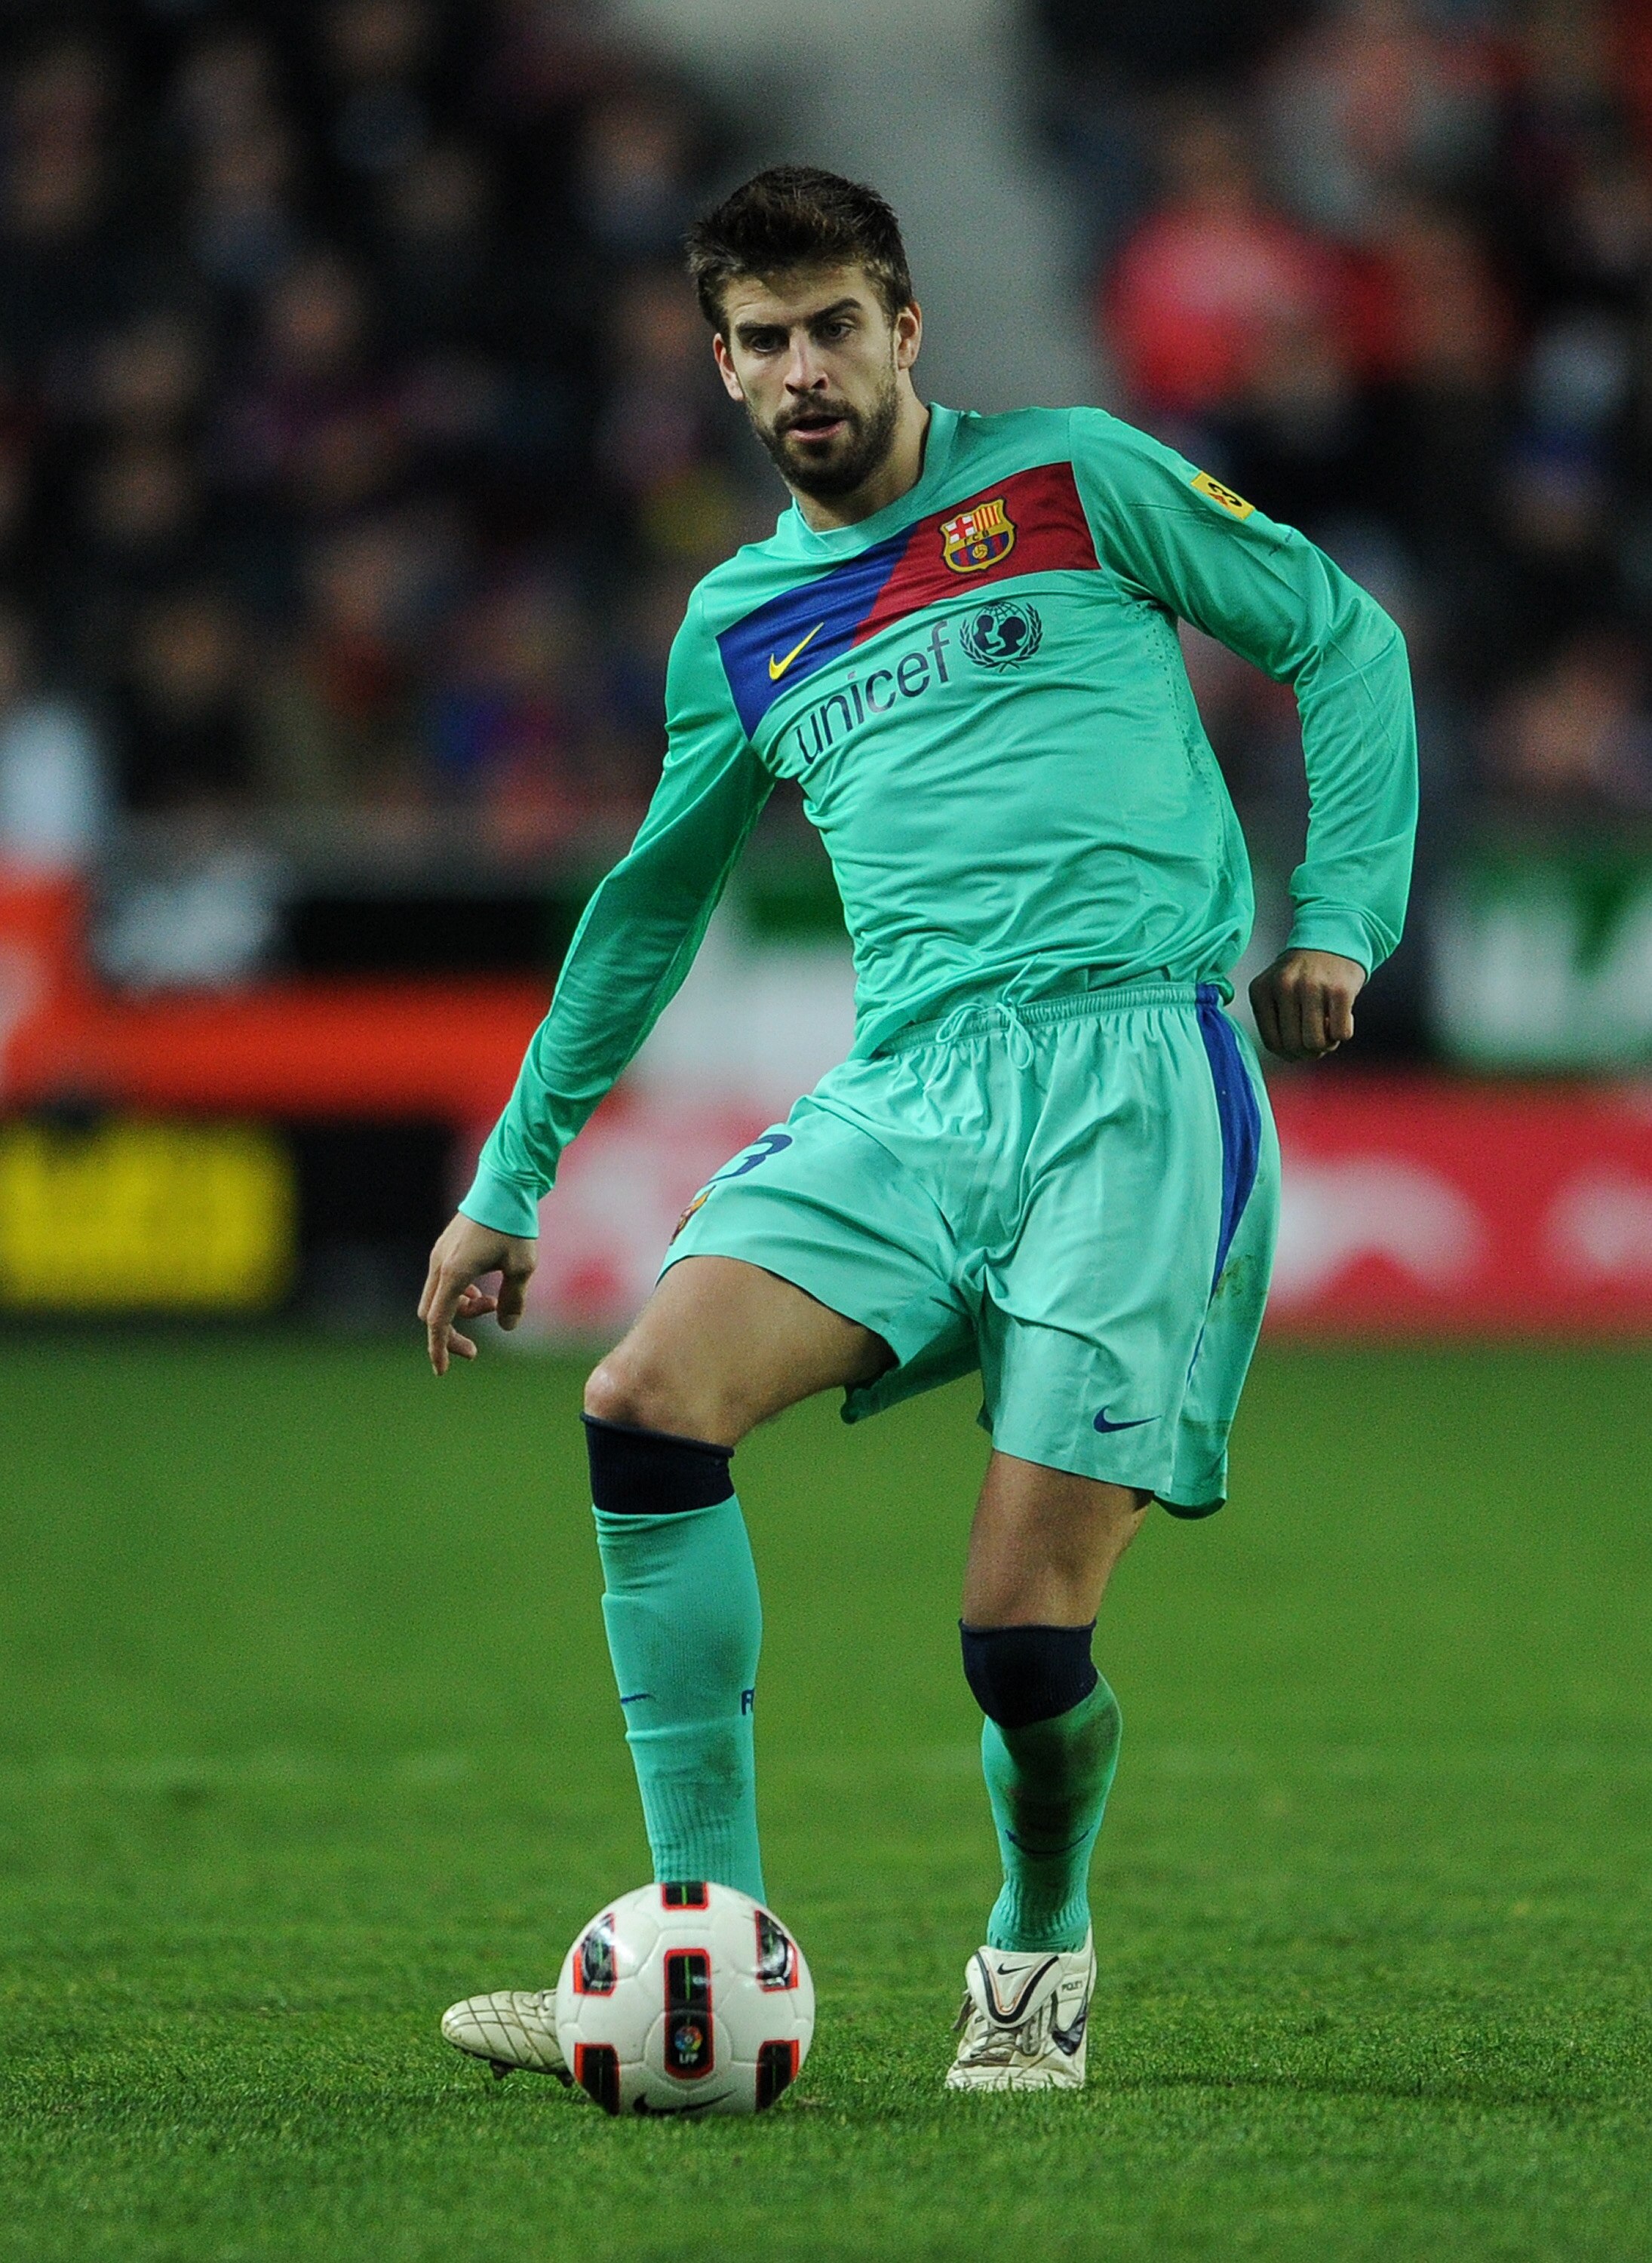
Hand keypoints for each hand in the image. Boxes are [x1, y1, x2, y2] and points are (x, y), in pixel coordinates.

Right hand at [418, 1212, 537, 1375]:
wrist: (504, 1186)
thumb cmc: (514, 1226)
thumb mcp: (522, 1268)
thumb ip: (513, 1301)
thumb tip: (507, 1327)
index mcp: (454, 1273)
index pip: (437, 1321)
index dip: (439, 1348)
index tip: (443, 1370)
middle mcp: (440, 1265)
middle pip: (433, 1314)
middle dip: (451, 1334)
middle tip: (475, 1349)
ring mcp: (440, 1255)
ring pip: (438, 1298)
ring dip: (461, 1312)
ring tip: (492, 1304)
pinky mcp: (446, 1248)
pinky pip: (444, 1283)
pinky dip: (459, 1296)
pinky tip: (483, 1291)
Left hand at [1248, 949, 1365, 1060]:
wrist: (1332, 939)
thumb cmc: (1302, 976)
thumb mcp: (1274, 990)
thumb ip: (1272, 1022)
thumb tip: (1289, 1056)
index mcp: (1261, 990)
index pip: (1273, 1043)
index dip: (1290, 1054)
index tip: (1300, 1048)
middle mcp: (1284, 986)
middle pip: (1294, 1045)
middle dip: (1309, 1051)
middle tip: (1318, 1039)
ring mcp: (1312, 986)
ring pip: (1316, 1042)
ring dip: (1326, 1045)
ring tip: (1328, 1028)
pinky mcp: (1340, 989)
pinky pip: (1341, 1033)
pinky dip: (1343, 1033)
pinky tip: (1341, 1016)